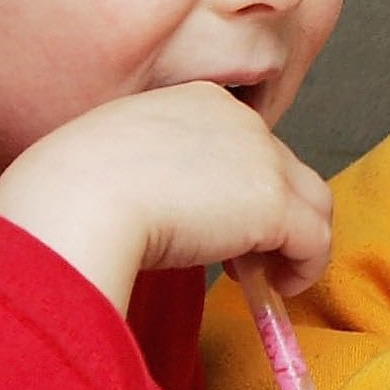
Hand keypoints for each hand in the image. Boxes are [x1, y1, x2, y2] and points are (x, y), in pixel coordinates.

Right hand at [0, 82, 334, 311]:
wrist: (74, 198)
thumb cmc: (73, 187)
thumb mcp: (117, 160)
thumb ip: (152, 172)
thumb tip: (166, 213)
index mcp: (198, 101)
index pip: (243, 143)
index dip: (239, 187)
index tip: (217, 224)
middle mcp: (239, 119)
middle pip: (283, 169)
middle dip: (271, 214)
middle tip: (242, 259)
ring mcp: (262, 158)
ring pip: (312, 200)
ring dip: (297, 240)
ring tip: (267, 276)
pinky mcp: (274, 204)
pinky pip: (316, 240)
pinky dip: (305, 268)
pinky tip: (278, 288)